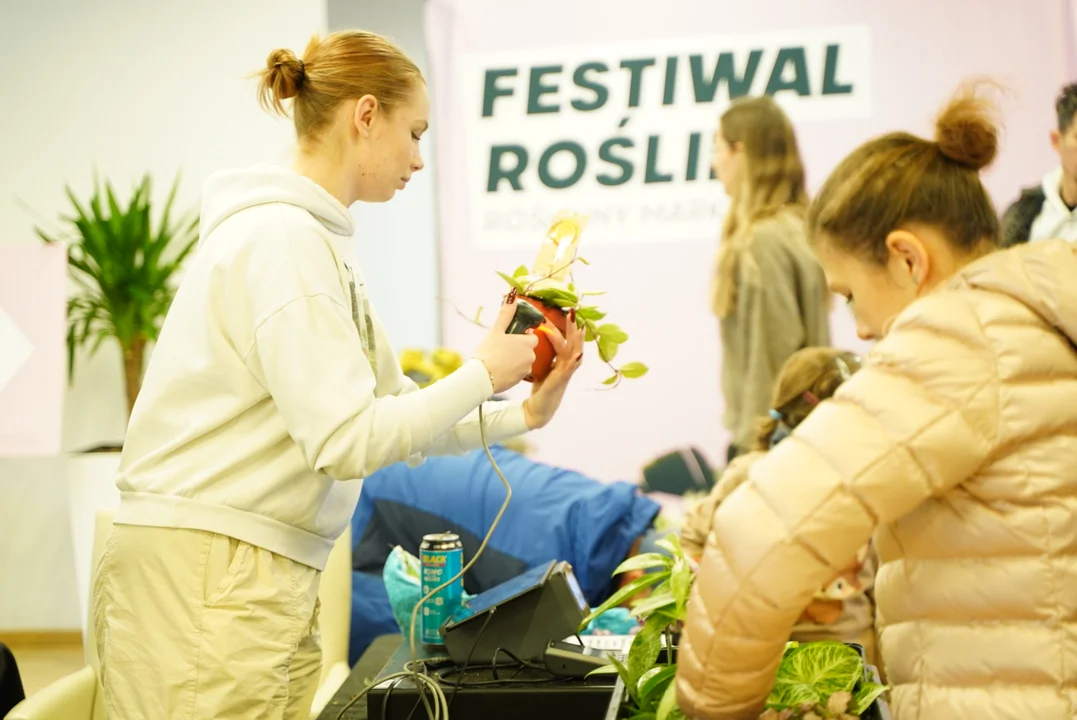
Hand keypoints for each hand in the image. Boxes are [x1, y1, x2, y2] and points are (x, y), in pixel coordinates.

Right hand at [472, 298, 538, 393]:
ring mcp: (526, 369)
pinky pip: (519, 372)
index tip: (510, 338)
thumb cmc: (488, 352)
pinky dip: (512, 371)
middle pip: (528, 349)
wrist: (481, 377)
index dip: (522, 337)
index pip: (532, 337)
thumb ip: (506, 313)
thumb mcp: (496, 330)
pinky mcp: (520, 380)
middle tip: (502, 349)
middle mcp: (530, 356)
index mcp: (527, 342)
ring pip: (524, 361)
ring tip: (500, 360)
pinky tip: (500, 370)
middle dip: (518, 349)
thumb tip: (512, 294)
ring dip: (516, 360)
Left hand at [522, 309, 583, 428]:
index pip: (565, 339)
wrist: (539, 408)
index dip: (566, 326)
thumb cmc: (541, 387)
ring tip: (580, 328)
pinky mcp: (560, 382)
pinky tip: (578, 355)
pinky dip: (574, 362)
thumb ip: (540, 353)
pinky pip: (569, 370)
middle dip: (573, 328)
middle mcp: (566, 365)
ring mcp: (565, 373)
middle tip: (573, 312)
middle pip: (573, 343)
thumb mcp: (540, 366)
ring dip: (577, 341)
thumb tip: (529, 336)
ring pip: (574, 354)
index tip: (565, 311)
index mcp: (561, 360)